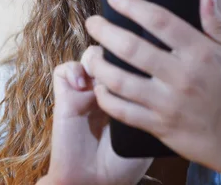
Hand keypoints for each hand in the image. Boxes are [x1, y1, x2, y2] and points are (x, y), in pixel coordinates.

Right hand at [40, 57, 151, 184]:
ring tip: (102, 74)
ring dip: (97, 58)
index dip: (138, 52)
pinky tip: (82, 85)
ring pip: (91, 55)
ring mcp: (86, 91)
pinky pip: (64, 71)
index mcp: (130, 91)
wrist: (97, 183)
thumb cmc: (126, 162)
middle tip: (125, 62)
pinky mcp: (65, 99)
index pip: (134, 58)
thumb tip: (157, 74)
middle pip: (114, 50)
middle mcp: (109, 87)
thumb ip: (152, 101)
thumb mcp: (149, 128)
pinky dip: (73, 70)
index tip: (146, 58)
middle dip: (120, 49)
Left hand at [84, 0, 220, 183]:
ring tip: (91, 53)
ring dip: (98, 64)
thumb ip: (214, 24)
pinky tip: (100, 85)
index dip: (133, 4)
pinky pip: (122, 110)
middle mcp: (182, 76)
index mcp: (200, 53)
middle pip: (131, 47)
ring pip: (119, 80)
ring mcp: (168, 103)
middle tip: (93, 22)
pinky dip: (105, 96)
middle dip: (104, 31)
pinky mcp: (159, 126)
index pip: (160, 20)